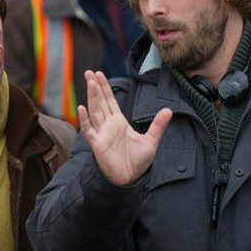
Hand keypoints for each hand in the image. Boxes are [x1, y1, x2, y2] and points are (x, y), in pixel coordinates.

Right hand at [78, 71, 172, 185]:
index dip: (105, 87)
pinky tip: (82, 108)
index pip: (110, 101)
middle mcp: (108, 125)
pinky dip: (85, 120)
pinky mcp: (97, 144)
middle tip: (89, 71)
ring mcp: (102, 134)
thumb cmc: (138, 161)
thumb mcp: (151, 141)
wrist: (130, 179)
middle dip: (95, 87)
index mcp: (119, 122)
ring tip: (89, 82)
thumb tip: (168, 110)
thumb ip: (158, 125)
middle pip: (100, 102)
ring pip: (95, 111)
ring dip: (92, 97)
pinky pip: (89, 130)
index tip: (99, 74)